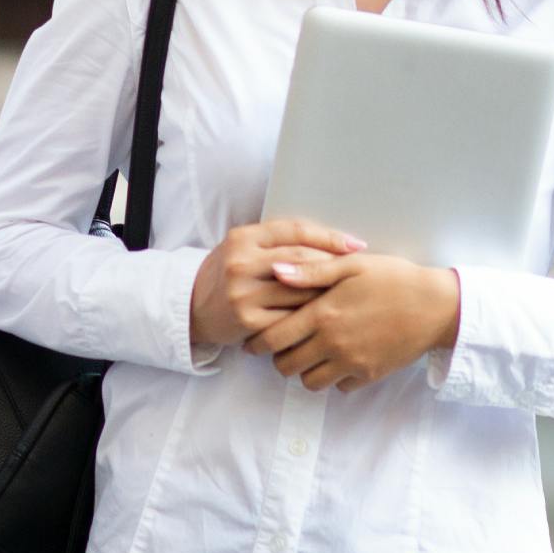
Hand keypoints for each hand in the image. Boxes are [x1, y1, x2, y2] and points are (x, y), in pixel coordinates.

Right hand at [190, 217, 367, 350]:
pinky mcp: (249, 321)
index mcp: (242, 238)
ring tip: (350, 293)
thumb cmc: (228, 275)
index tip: (356, 245)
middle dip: (335, 264)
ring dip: (327, 292)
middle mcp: (241, 263)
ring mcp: (244, 293)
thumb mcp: (244, 248)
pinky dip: (311, 316)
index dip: (330, 237)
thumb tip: (332, 241)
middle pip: (302, 259)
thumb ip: (278, 242)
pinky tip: (327, 316)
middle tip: (360, 270)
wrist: (193, 308)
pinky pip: (291, 317)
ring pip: (301, 290)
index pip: (295, 231)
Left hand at [248, 253, 460, 391]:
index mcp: (323, 314)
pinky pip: (339, 387)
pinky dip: (334, 377)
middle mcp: (333, 343)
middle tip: (283, 347)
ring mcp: (352, 362)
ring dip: (305, 370)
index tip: (252, 342)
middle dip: (278, 358)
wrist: (436, 305)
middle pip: (286, 366)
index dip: (257, 342)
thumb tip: (275, 271)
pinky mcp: (370, 375)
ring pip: (310, 382)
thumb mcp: (350, 265)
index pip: (273, 338)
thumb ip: (310, 270)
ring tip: (310, 353)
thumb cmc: (393, 278)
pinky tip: (338, 359)